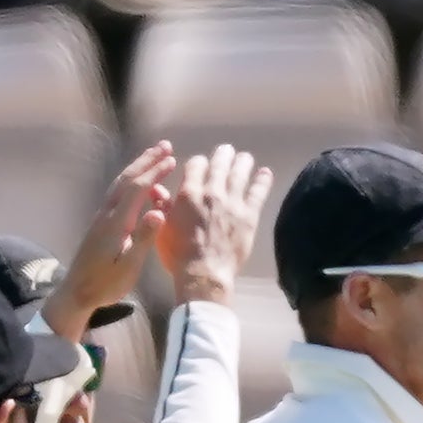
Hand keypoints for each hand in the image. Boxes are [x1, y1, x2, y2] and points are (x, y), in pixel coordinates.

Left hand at [51, 142, 174, 338]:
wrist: (77, 292)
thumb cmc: (106, 284)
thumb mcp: (128, 266)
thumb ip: (144, 238)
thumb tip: (159, 211)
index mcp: (116, 223)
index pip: (137, 189)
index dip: (154, 173)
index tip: (172, 160)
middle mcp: (107, 214)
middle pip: (126, 179)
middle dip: (146, 160)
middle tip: (165, 145)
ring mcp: (102, 216)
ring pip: (120, 183)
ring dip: (138, 167)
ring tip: (155, 156)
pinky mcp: (101, 222)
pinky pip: (118, 192)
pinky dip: (132, 180)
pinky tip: (142, 182)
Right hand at [155, 141, 274, 303]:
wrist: (204, 273)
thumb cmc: (179, 254)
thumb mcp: (162, 228)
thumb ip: (162, 205)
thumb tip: (156, 188)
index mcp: (188, 193)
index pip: (196, 165)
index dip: (198, 162)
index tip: (201, 164)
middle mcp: (211, 192)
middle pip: (219, 164)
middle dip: (222, 155)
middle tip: (226, 150)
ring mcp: (232, 203)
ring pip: (239, 174)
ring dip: (242, 162)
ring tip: (245, 157)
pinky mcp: (249, 216)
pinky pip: (258, 193)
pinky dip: (262, 181)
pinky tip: (266, 172)